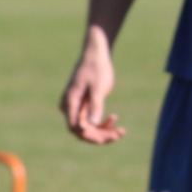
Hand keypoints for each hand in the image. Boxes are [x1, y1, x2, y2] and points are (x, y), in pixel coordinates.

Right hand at [60, 29, 124, 143]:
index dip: (90, 136)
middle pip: (82, 130)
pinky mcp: (83, 105)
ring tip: (121, 130)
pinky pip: (90, 120)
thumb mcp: (98, 87)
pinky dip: (102, 123)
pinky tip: (114, 117)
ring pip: (87, 127)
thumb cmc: (96, 68)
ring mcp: (76, 107)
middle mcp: (70, 107)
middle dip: (101, 135)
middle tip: (120, 134)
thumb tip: (92, 123)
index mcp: (70, 102)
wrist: (95, 54)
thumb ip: (95, 105)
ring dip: (103, 131)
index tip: (109, 137)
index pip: (76, 128)